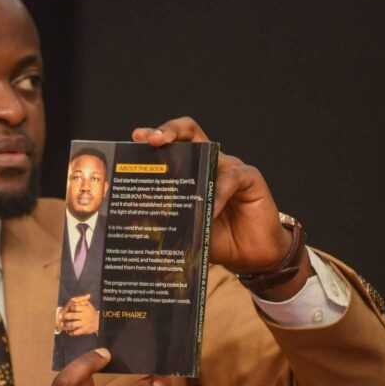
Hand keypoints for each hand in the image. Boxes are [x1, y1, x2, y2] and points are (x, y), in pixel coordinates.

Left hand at [61, 294, 98, 335]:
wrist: (99, 322)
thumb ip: (83, 299)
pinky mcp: (84, 330)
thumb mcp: (88, 304)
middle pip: (72, 316)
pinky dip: (71, 333)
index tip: (65, 309)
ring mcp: (84, 324)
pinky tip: (68, 332)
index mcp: (84, 309)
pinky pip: (76, 332)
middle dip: (65, 317)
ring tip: (62, 324)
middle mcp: (84, 316)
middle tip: (59, 317)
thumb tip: (87, 295)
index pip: (74, 308)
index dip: (68, 309)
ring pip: (72, 324)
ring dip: (66, 325)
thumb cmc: (91, 312)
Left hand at [132, 117, 301, 275]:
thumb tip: (134, 220)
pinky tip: (208, 212)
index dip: (155, 136)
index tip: (137, 137)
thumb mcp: (186, 229)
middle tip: (152, 140)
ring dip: (191, 160)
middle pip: (189, 132)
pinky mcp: (250, 178)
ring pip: (210, 150)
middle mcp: (209, 162)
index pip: (172, 144)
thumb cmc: (217, 238)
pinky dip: (218, 195)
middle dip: (168, 130)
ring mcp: (230, 167)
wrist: (251, 255)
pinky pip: (231, 179)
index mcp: (190, 170)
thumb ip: (166, 220)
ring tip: (172, 175)